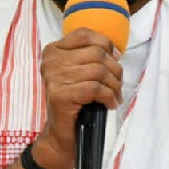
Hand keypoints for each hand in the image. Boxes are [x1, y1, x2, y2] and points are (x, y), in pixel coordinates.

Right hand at [34, 27, 122, 168]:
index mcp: (53, 51)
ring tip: (114, 96)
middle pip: (96, 53)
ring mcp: (54, 78)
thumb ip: (90, 56)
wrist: (61, 135)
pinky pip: (96, 88)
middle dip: (115, 70)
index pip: (84, 34)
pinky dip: (109, 97)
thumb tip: (115, 51)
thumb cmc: (74, 102)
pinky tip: (110, 104)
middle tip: (117, 85)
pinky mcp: (61, 95)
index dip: (105, 43)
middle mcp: (51, 61)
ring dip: (114, 86)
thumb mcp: (79, 72)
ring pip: (99, 71)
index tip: (115, 58)